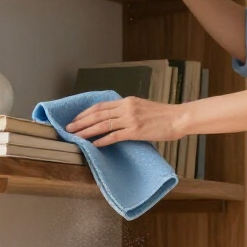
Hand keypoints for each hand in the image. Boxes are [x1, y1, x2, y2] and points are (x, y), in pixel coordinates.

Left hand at [66, 97, 184, 147]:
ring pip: (103, 125)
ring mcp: (131, 119)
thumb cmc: (162, 115)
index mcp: (127, 101)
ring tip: (76, 137)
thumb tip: (114, 118)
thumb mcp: (142, 107)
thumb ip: (127, 111)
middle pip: (98, 114)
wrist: (178, 118)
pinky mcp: (136, 131)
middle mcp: (126, 108)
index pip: (100, 106)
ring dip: (87, 131)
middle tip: (69, 129)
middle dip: (81, 122)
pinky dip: (103, 140)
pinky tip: (94, 144)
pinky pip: (115, 136)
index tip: (75, 119)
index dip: (85, 113)